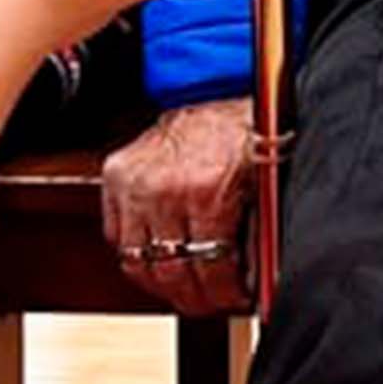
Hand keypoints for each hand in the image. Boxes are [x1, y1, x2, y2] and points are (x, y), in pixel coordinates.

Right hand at [103, 98, 255, 312]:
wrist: (214, 82)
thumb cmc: (246, 128)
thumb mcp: (267, 179)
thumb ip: (263, 233)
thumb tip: (262, 284)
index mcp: (206, 190)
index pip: (210, 268)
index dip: (225, 293)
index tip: (236, 299)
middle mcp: (163, 189)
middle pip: (170, 273)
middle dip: (195, 297)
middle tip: (213, 300)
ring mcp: (133, 183)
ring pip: (137, 263)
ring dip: (163, 282)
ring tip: (189, 284)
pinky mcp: (114, 177)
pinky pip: (116, 238)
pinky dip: (138, 254)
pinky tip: (163, 253)